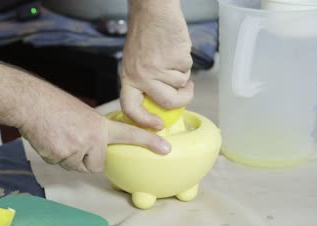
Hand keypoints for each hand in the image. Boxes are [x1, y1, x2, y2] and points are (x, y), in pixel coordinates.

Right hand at [19, 88, 170, 172]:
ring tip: (59, 137)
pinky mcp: (60, 157)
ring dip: (69, 158)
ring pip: (77, 167)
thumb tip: (95, 148)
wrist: (31, 104)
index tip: (165, 148)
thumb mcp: (82, 114)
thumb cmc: (54, 106)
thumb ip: (94, 132)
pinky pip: (61, 165)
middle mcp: (92, 138)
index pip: (128, 134)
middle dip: (86, 159)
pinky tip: (49, 140)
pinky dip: (55, 157)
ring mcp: (76, 149)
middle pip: (96, 165)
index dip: (147, 141)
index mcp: (100, 125)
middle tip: (73, 141)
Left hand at [121, 0, 193, 129]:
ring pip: (180, 84)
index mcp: (129, 77)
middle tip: (187, 92)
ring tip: (172, 57)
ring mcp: (159, 68)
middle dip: (182, 100)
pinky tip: (176, 50)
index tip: (157, 124)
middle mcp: (142, 75)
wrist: (153, 10)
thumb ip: (143, 82)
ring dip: (182, 74)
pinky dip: (186, 62)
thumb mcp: (134, 62)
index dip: (143, 120)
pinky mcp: (175, 59)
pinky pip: (187, 70)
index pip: (130, 107)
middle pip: (166, 101)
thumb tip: (160, 103)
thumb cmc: (145, 34)